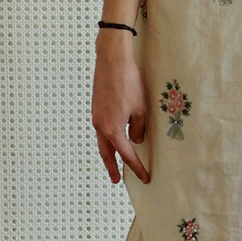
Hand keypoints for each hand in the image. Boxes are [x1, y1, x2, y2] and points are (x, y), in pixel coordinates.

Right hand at [91, 35, 149, 183]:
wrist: (111, 60)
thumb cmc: (128, 82)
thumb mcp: (140, 108)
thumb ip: (138, 128)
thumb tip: (136, 139)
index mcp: (113, 129)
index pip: (127, 155)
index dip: (137, 168)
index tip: (145, 177)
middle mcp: (101, 126)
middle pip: (107, 154)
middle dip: (112, 168)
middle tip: (116, 180)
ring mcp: (96, 118)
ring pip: (102, 142)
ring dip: (108, 154)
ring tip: (113, 163)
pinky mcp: (96, 109)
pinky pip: (101, 130)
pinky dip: (106, 139)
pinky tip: (113, 138)